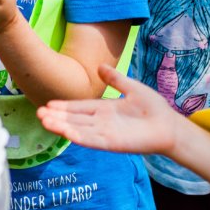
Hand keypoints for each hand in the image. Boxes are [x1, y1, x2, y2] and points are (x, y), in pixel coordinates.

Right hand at [37, 63, 179, 153]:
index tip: (48, 104)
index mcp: (105, 109)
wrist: (169, 125)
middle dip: (57, 116)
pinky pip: (92, 140)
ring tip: (44, 121)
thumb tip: (99, 66)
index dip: (64, 106)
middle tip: (39, 112)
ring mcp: (105, 133)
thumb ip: (115, 79)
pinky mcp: (112, 143)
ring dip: (62, 126)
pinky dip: (78, 136)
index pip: (79, 107)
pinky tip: (65, 132)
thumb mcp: (131, 88)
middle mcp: (102, 122)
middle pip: (75, 119)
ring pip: (78, 129)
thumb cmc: (153, 108)